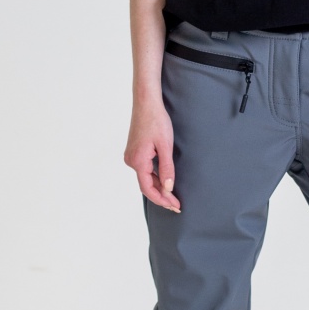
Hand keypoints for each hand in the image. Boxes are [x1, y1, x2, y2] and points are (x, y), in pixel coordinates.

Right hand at [125, 96, 180, 211]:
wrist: (146, 103)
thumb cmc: (157, 121)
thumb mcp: (165, 146)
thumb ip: (167, 168)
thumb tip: (168, 189)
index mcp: (138, 161)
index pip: (148, 188)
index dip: (162, 200)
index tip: (175, 206)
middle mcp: (131, 161)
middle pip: (146, 185)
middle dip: (162, 196)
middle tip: (177, 206)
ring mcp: (131, 156)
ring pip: (145, 178)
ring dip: (159, 188)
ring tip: (173, 197)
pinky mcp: (134, 152)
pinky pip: (144, 170)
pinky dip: (154, 178)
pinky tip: (164, 183)